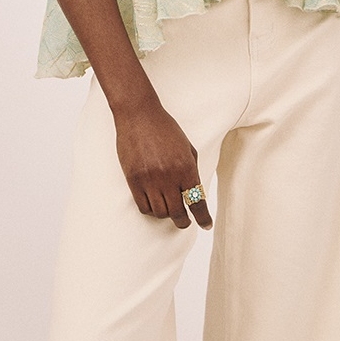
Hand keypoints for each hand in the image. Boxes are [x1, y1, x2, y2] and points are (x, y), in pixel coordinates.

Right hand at [114, 101, 212, 230]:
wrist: (139, 115)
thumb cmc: (165, 128)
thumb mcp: (187, 147)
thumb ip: (192, 171)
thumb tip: (194, 193)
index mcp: (185, 167)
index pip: (197, 201)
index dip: (203, 217)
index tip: (206, 225)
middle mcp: (168, 176)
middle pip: (178, 213)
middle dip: (184, 222)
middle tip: (185, 222)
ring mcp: (149, 179)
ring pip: (160, 213)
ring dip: (167, 215)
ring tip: (169, 208)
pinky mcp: (133, 180)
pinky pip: (143, 206)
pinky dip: (151, 210)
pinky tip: (155, 204)